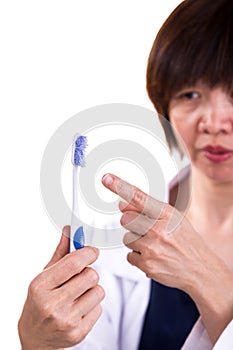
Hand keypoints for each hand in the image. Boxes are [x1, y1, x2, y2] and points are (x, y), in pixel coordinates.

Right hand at [18, 226, 104, 349]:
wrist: (35, 337)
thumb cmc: (40, 300)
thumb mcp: (45, 275)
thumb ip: (60, 253)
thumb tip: (70, 229)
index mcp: (41, 285)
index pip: (73, 263)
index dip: (88, 253)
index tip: (93, 251)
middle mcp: (52, 304)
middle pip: (91, 275)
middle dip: (89, 272)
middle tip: (81, 276)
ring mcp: (66, 321)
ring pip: (98, 291)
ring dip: (92, 289)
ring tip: (79, 294)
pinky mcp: (78, 333)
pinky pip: (99, 308)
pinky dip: (93, 305)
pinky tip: (79, 308)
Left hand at [102, 174, 232, 342]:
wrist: (200, 269)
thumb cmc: (185, 241)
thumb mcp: (173, 218)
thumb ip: (147, 209)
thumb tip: (122, 204)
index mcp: (166, 213)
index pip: (138, 196)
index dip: (120, 187)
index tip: (106, 178)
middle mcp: (158, 229)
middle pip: (125, 219)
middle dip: (133, 223)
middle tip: (149, 230)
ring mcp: (152, 247)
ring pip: (126, 238)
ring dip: (136, 242)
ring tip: (155, 246)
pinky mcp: (146, 264)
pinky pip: (129, 255)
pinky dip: (138, 257)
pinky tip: (154, 257)